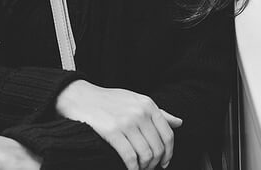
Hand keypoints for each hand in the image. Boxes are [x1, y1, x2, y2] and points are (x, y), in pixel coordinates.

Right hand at [56, 80, 182, 169]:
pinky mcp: (112, 132)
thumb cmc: (109, 100)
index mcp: (148, 105)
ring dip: (144, 167)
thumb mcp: (136, 100)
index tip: (164, 162)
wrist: (82, 97)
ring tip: (139, 169)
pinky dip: (132, 168)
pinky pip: (129, 157)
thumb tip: (179, 122)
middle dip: (155, 163)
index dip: (168, 153)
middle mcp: (140, 113)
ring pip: (146, 154)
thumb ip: (159, 112)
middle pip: (158, 147)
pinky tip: (130, 169)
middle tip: (149, 168)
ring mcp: (127, 122)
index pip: (168, 135)